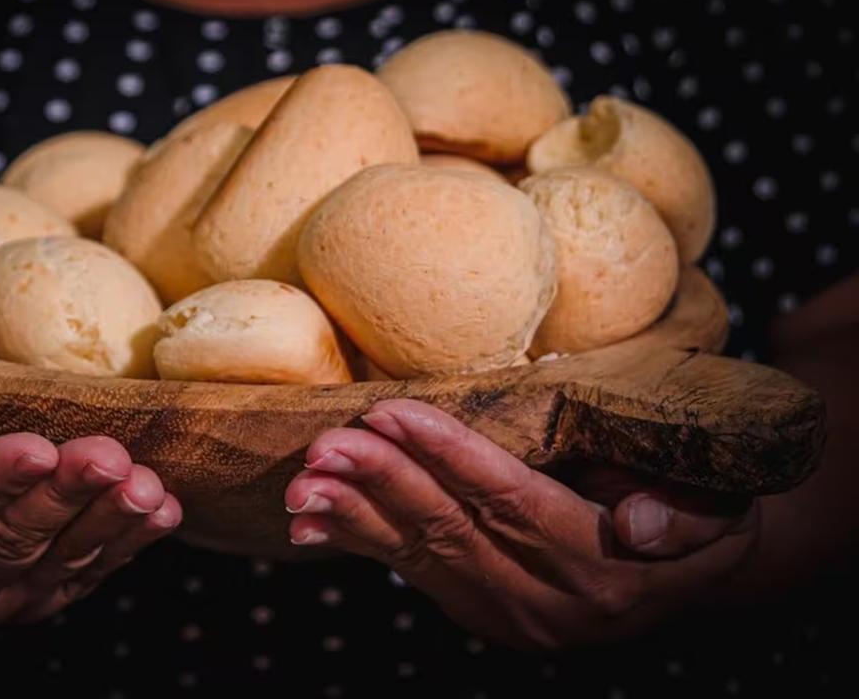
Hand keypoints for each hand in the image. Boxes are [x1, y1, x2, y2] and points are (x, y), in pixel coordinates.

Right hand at [0, 434, 180, 627]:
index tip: (35, 446)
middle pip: (13, 540)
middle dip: (64, 497)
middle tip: (107, 456)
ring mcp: (7, 597)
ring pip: (63, 560)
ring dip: (109, 521)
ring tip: (145, 484)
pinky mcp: (48, 596)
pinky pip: (94, 572)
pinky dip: (132, 542)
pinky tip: (163, 509)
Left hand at [284, 400, 755, 649]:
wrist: (686, 574)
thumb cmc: (697, 513)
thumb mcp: (720, 509)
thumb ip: (686, 515)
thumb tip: (634, 524)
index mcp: (602, 569)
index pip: (513, 502)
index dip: (451, 457)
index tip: (393, 413)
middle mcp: (546, 601)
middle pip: (452, 530)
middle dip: (383, 483)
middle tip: (328, 443)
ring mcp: (503, 611)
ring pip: (418, 554)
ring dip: (355, 514)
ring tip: (304, 480)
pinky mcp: (474, 606)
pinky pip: (409, 570)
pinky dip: (356, 540)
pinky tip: (307, 520)